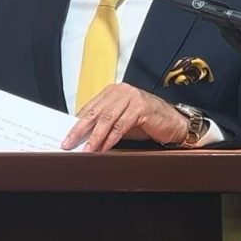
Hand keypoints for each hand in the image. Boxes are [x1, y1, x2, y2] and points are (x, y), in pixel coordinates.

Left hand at [61, 83, 188, 151]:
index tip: (67, 136)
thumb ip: (104, 123)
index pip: (90, 107)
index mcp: (113, 91)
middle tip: (69, 142)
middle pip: (95, 112)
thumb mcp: (121, 120)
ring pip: (107, 119)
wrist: (173, 122)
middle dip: (80, 130)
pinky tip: (104, 148)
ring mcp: (131, 97)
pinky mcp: (141, 107)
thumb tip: (83, 136)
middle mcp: (121, 91)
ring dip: (95, 137)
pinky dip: (111, 138)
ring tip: (86, 149)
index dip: (77, 123)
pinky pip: (121, 125)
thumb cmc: (146, 120)